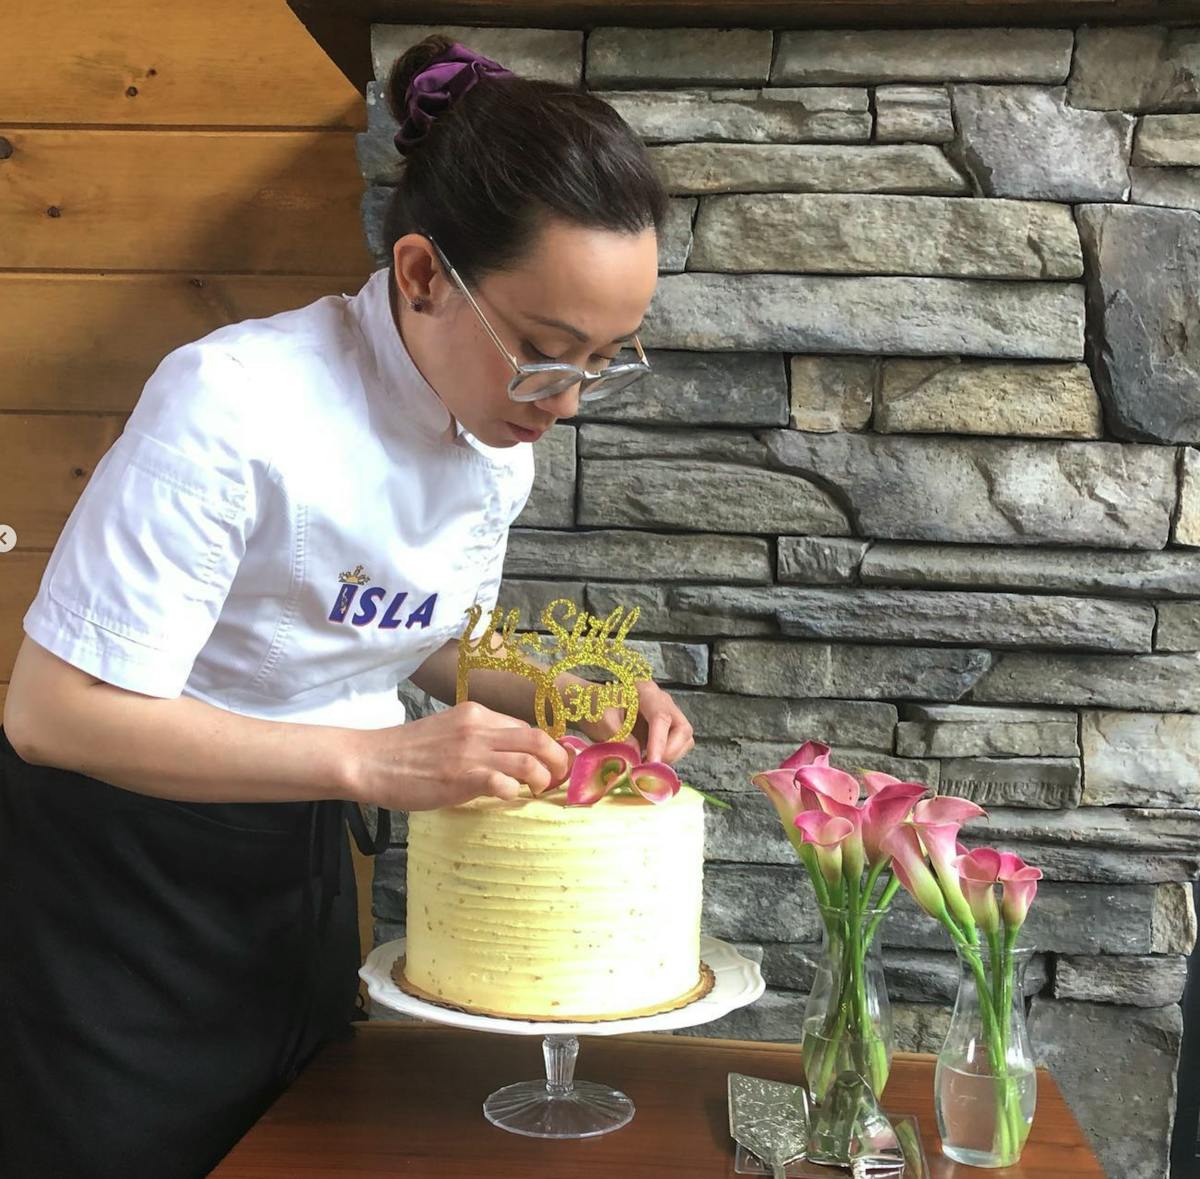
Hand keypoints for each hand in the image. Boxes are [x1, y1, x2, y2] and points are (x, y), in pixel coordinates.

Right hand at [347, 701, 569, 810]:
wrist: (372, 761)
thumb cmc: (407, 752)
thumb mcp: (449, 731)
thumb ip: (478, 738)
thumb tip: (508, 757)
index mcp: (476, 713)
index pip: (526, 726)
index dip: (547, 745)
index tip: (555, 761)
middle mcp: (479, 727)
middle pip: (538, 739)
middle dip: (559, 759)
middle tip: (561, 777)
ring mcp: (472, 752)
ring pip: (530, 761)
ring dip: (544, 778)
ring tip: (542, 790)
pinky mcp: (462, 777)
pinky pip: (505, 784)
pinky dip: (515, 792)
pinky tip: (509, 798)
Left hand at [580, 680, 693, 764]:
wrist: (591, 706)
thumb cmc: (595, 708)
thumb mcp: (603, 722)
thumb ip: (621, 739)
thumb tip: (638, 758)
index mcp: (646, 691)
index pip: (661, 717)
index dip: (658, 743)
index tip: (651, 764)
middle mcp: (662, 701)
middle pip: (682, 729)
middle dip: (669, 752)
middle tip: (648, 767)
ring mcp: (667, 715)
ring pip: (684, 739)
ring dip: (669, 757)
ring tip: (645, 766)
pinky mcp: (665, 730)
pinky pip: (677, 747)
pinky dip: (666, 758)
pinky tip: (646, 763)